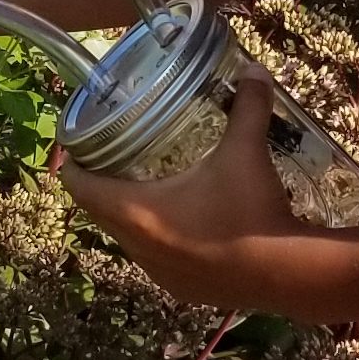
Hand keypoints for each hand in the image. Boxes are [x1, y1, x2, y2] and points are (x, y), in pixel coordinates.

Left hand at [55, 69, 305, 299]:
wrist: (285, 274)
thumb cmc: (252, 211)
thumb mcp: (246, 152)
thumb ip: (247, 107)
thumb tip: (253, 69)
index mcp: (138, 212)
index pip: (82, 189)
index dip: (73, 167)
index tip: (74, 148)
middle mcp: (138, 247)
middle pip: (101, 213)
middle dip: (101, 187)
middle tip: (112, 158)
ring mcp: (159, 274)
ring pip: (128, 240)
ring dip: (130, 216)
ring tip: (145, 188)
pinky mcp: (181, 290)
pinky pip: (155, 260)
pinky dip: (158, 241)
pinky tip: (181, 226)